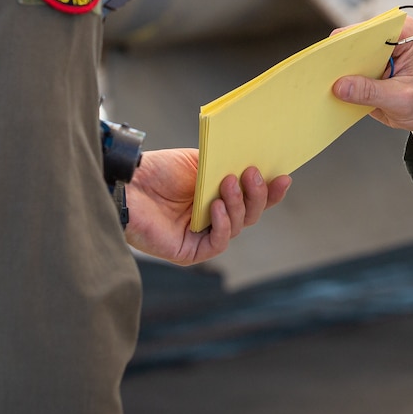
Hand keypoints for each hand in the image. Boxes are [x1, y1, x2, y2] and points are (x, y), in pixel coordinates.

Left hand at [122, 147, 290, 265]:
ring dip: (238, 203)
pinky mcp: (190, 251)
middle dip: (258, 194)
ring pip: (238, 226)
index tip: (285, 177)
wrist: (127, 184)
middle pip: (251, 214)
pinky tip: (216, 207)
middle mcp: (213, 218)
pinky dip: (223, 224)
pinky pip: (218, 243)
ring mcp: (203, 235)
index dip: (270, 191)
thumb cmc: (158, 171)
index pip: (251, 198)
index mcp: (218, 196)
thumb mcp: (200, 162)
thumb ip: (227, 166)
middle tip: (253, 174)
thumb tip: (257, 162)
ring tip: (228, 182)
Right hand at [330, 17, 412, 146]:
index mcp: (402, 32)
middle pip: (352, 41)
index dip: (347, 45)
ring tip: (321, 88)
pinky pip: (348, 71)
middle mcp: (387, 36)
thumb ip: (372, 92)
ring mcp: (376, 51)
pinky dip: (340, 82)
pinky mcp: (368, 66)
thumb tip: (340, 86)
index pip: (367, 31)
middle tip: (321, 78)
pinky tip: (330, 94)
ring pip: (346, 56)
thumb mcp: (403, 99)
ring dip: (335, 72)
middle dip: (337, 60)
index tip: (329, 60)